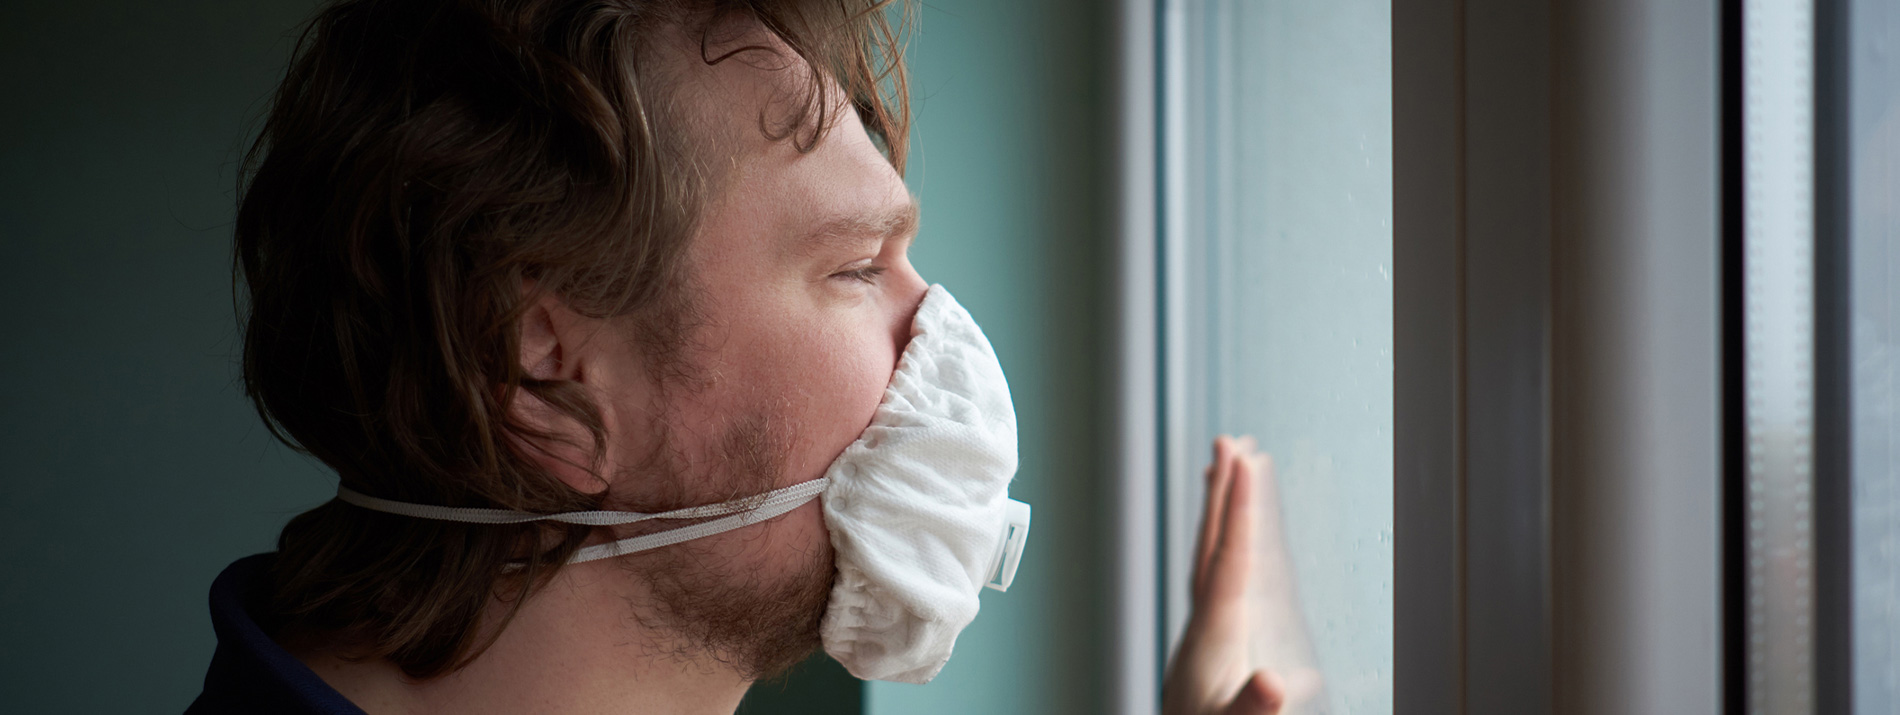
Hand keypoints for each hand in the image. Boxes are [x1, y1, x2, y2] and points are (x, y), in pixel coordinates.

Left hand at [1163, 435, 1284, 714]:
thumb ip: (1253, 709)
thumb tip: (1276, 679)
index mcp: (1213, 641)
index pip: (1228, 563)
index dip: (1240, 512)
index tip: (1246, 461)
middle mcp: (1203, 631)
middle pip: (1211, 548)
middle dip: (1223, 494)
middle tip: (1231, 439)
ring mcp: (1203, 642)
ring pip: (1210, 563)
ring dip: (1221, 517)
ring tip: (1228, 473)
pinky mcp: (1209, 657)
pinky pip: (1219, 588)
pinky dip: (1227, 556)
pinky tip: (1239, 554)